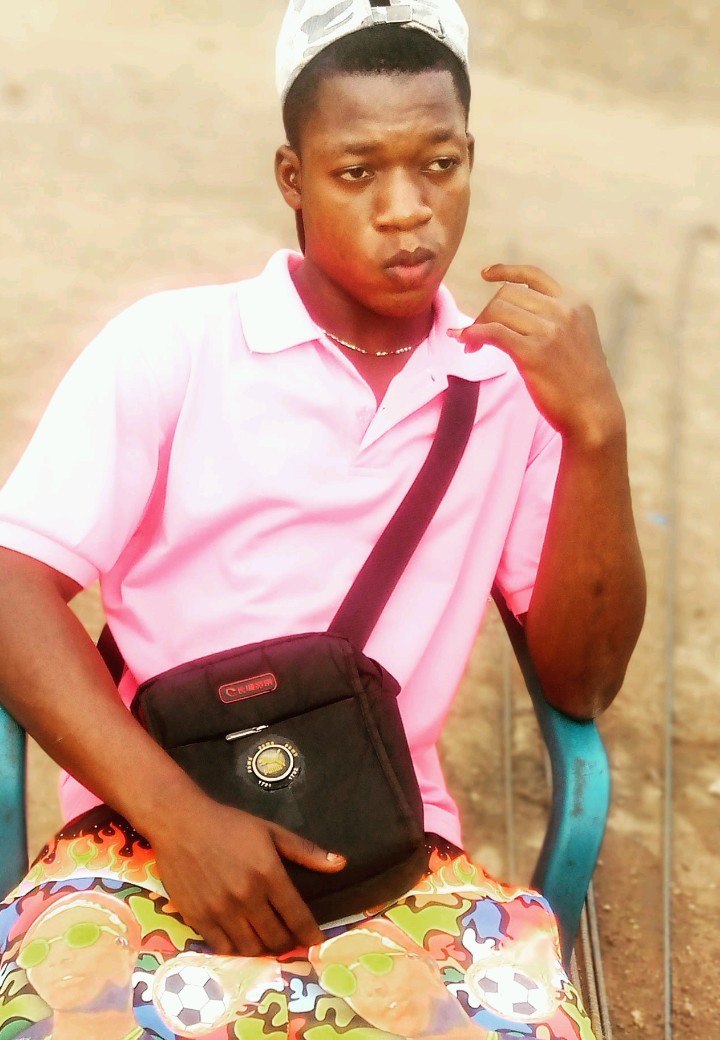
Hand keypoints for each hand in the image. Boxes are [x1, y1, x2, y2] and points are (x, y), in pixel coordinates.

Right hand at [149, 796, 345, 955]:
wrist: (182, 823)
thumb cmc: (229, 825)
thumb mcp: (271, 831)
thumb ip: (306, 851)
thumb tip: (341, 864)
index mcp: (268, 874)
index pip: (297, 917)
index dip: (310, 934)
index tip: (316, 940)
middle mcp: (247, 897)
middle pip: (276, 938)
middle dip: (289, 942)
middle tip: (291, 939)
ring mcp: (221, 910)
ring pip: (251, 948)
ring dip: (264, 948)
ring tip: (268, 940)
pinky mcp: (199, 918)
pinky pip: (223, 948)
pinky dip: (237, 948)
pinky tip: (242, 939)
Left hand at [449, 263, 624, 443]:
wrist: (594, 414)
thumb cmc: (580, 383)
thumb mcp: (576, 339)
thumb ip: (554, 321)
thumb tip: (511, 317)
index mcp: (575, 303)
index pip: (534, 275)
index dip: (506, 271)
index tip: (486, 274)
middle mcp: (563, 311)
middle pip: (508, 294)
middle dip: (487, 311)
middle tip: (476, 335)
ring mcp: (549, 330)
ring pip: (497, 310)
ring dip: (477, 325)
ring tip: (472, 346)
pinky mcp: (533, 352)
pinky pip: (492, 332)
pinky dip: (472, 334)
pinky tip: (465, 342)